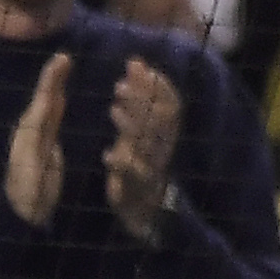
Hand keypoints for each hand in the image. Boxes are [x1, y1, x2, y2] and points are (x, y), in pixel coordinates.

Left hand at [6, 52, 70, 227]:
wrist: (24, 214)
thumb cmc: (28, 192)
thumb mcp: (32, 166)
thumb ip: (38, 138)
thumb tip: (47, 118)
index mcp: (31, 131)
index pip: (43, 98)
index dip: (51, 79)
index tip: (62, 59)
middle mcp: (34, 130)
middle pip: (46, 97)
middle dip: (54, 77)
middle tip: (65, 57)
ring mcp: (40, 138)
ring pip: (50, 105)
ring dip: (57, 86)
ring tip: (66, 69)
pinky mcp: (49, 148)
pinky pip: (54, 119)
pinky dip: (59, 104)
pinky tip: (64, 99)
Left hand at [104, 57, 182, 243]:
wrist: (147, 214)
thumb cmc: (140, 168)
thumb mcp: (141, 134)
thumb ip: (141, 106)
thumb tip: (137, 68)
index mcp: (163, 136)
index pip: (169, 106)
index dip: (158, 85)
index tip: (141, 64)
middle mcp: (161, 150)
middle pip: (158, 121)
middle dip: (144, 98)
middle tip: (124, 78)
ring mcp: (151, 170)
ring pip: (146, 145)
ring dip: (132, 126)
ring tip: (114, 107)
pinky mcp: (137, 190)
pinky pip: (133, 177)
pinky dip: (123, 165)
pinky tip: (109, 155)